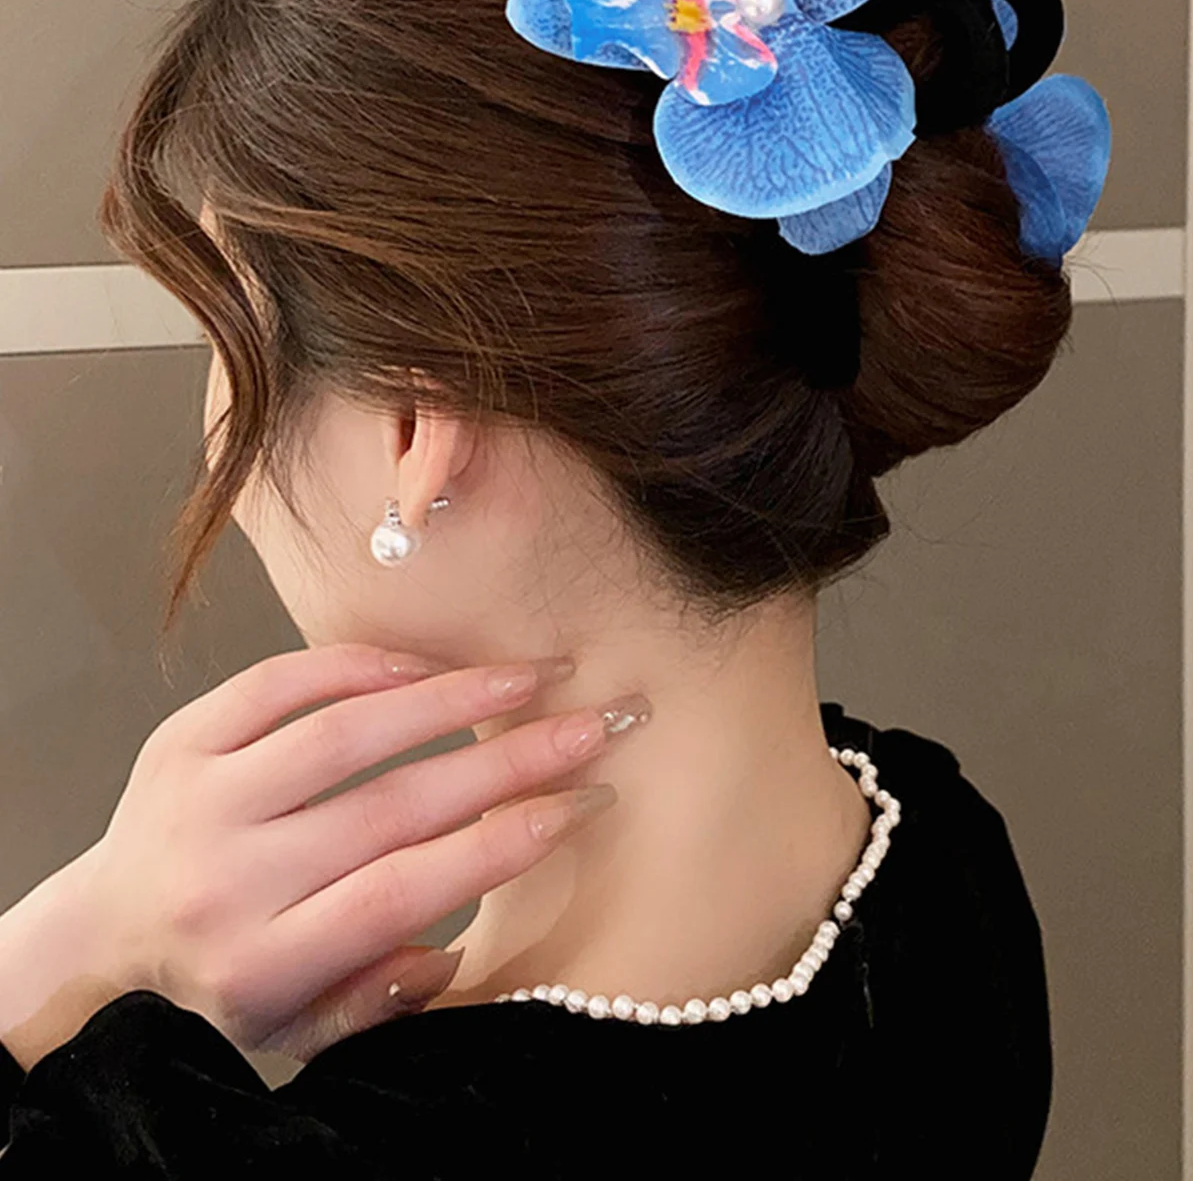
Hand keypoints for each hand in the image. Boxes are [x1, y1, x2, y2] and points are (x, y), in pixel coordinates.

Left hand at [63, 644, 624, 1062]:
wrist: (104, 938)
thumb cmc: (225, 982)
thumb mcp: (300, 1029)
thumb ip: (377, 1000)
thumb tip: (448, 951)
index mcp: (263, 961)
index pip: (404, 892)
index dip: (504, 842)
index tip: (584, 803)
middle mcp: (226, 879)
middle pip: (391, 806)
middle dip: (509, 760)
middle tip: (588, 726)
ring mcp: (198, 802)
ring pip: (343, 733)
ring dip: (448, 697)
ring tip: (525, 676)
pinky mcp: (178, 742)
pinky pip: (277, 684)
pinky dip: (357, 664)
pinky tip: (423, 664)